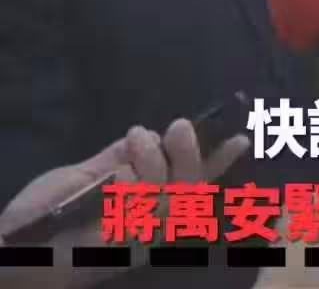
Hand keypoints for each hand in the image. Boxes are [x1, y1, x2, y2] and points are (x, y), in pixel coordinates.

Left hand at [0, 121, 248, 288]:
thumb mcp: (90, 175)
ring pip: (167, 188)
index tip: (242, 137)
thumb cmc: (52, 213)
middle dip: (190, 151)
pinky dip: (125, 176)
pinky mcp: (118, 238)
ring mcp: (136, 233)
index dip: (218, 162)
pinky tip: (111, 178)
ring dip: (152, 155)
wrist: (16, 247)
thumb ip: (120, 157)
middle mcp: (151, 224)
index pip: (194, 182)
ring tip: (136, 138)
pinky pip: (135, 197)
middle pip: (189, 187)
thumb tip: (149, 132)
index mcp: (150, 207)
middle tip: (177, 125)